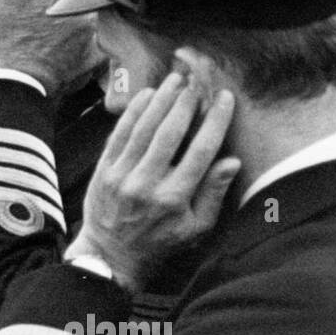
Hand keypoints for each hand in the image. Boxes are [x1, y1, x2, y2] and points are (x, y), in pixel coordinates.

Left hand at [66, 73, 241, 291]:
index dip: (214, 122)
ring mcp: (121, 176)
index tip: (224, 98)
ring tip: (175, 80)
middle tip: (198, 81)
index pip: (200, 152)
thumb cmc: (161, 240)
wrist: (111, 254)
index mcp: (173, 199)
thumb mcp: (196, 227)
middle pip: (169, 134)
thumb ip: (213, 193)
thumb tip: (232, 161)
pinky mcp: (103, 170)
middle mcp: (146, 184)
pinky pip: (119, 134)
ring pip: (143, 129)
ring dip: (160, 100)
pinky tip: (147, 94)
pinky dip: (133, 112)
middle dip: (186, 102)